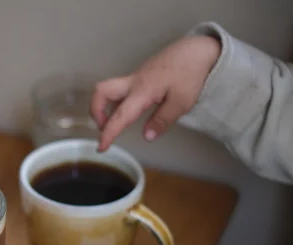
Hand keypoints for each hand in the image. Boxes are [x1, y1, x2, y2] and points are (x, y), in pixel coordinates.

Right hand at [91, 35, 220, 150]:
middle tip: (104, 127)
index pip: (121, 115)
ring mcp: (134, 77)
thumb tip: (147, 136)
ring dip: (104, 106)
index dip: (109, 133)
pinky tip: (129, 110)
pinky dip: (117, 101)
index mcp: (143, 90)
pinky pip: (120, 88)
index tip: (102, 147)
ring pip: (109, 88)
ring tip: (115, 122)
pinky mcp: (139, 76)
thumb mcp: (182, 103)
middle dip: (95, 111)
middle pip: (101, 91)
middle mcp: (133, 82)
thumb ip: (162, 120)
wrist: (197, 50)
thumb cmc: (190, 74)